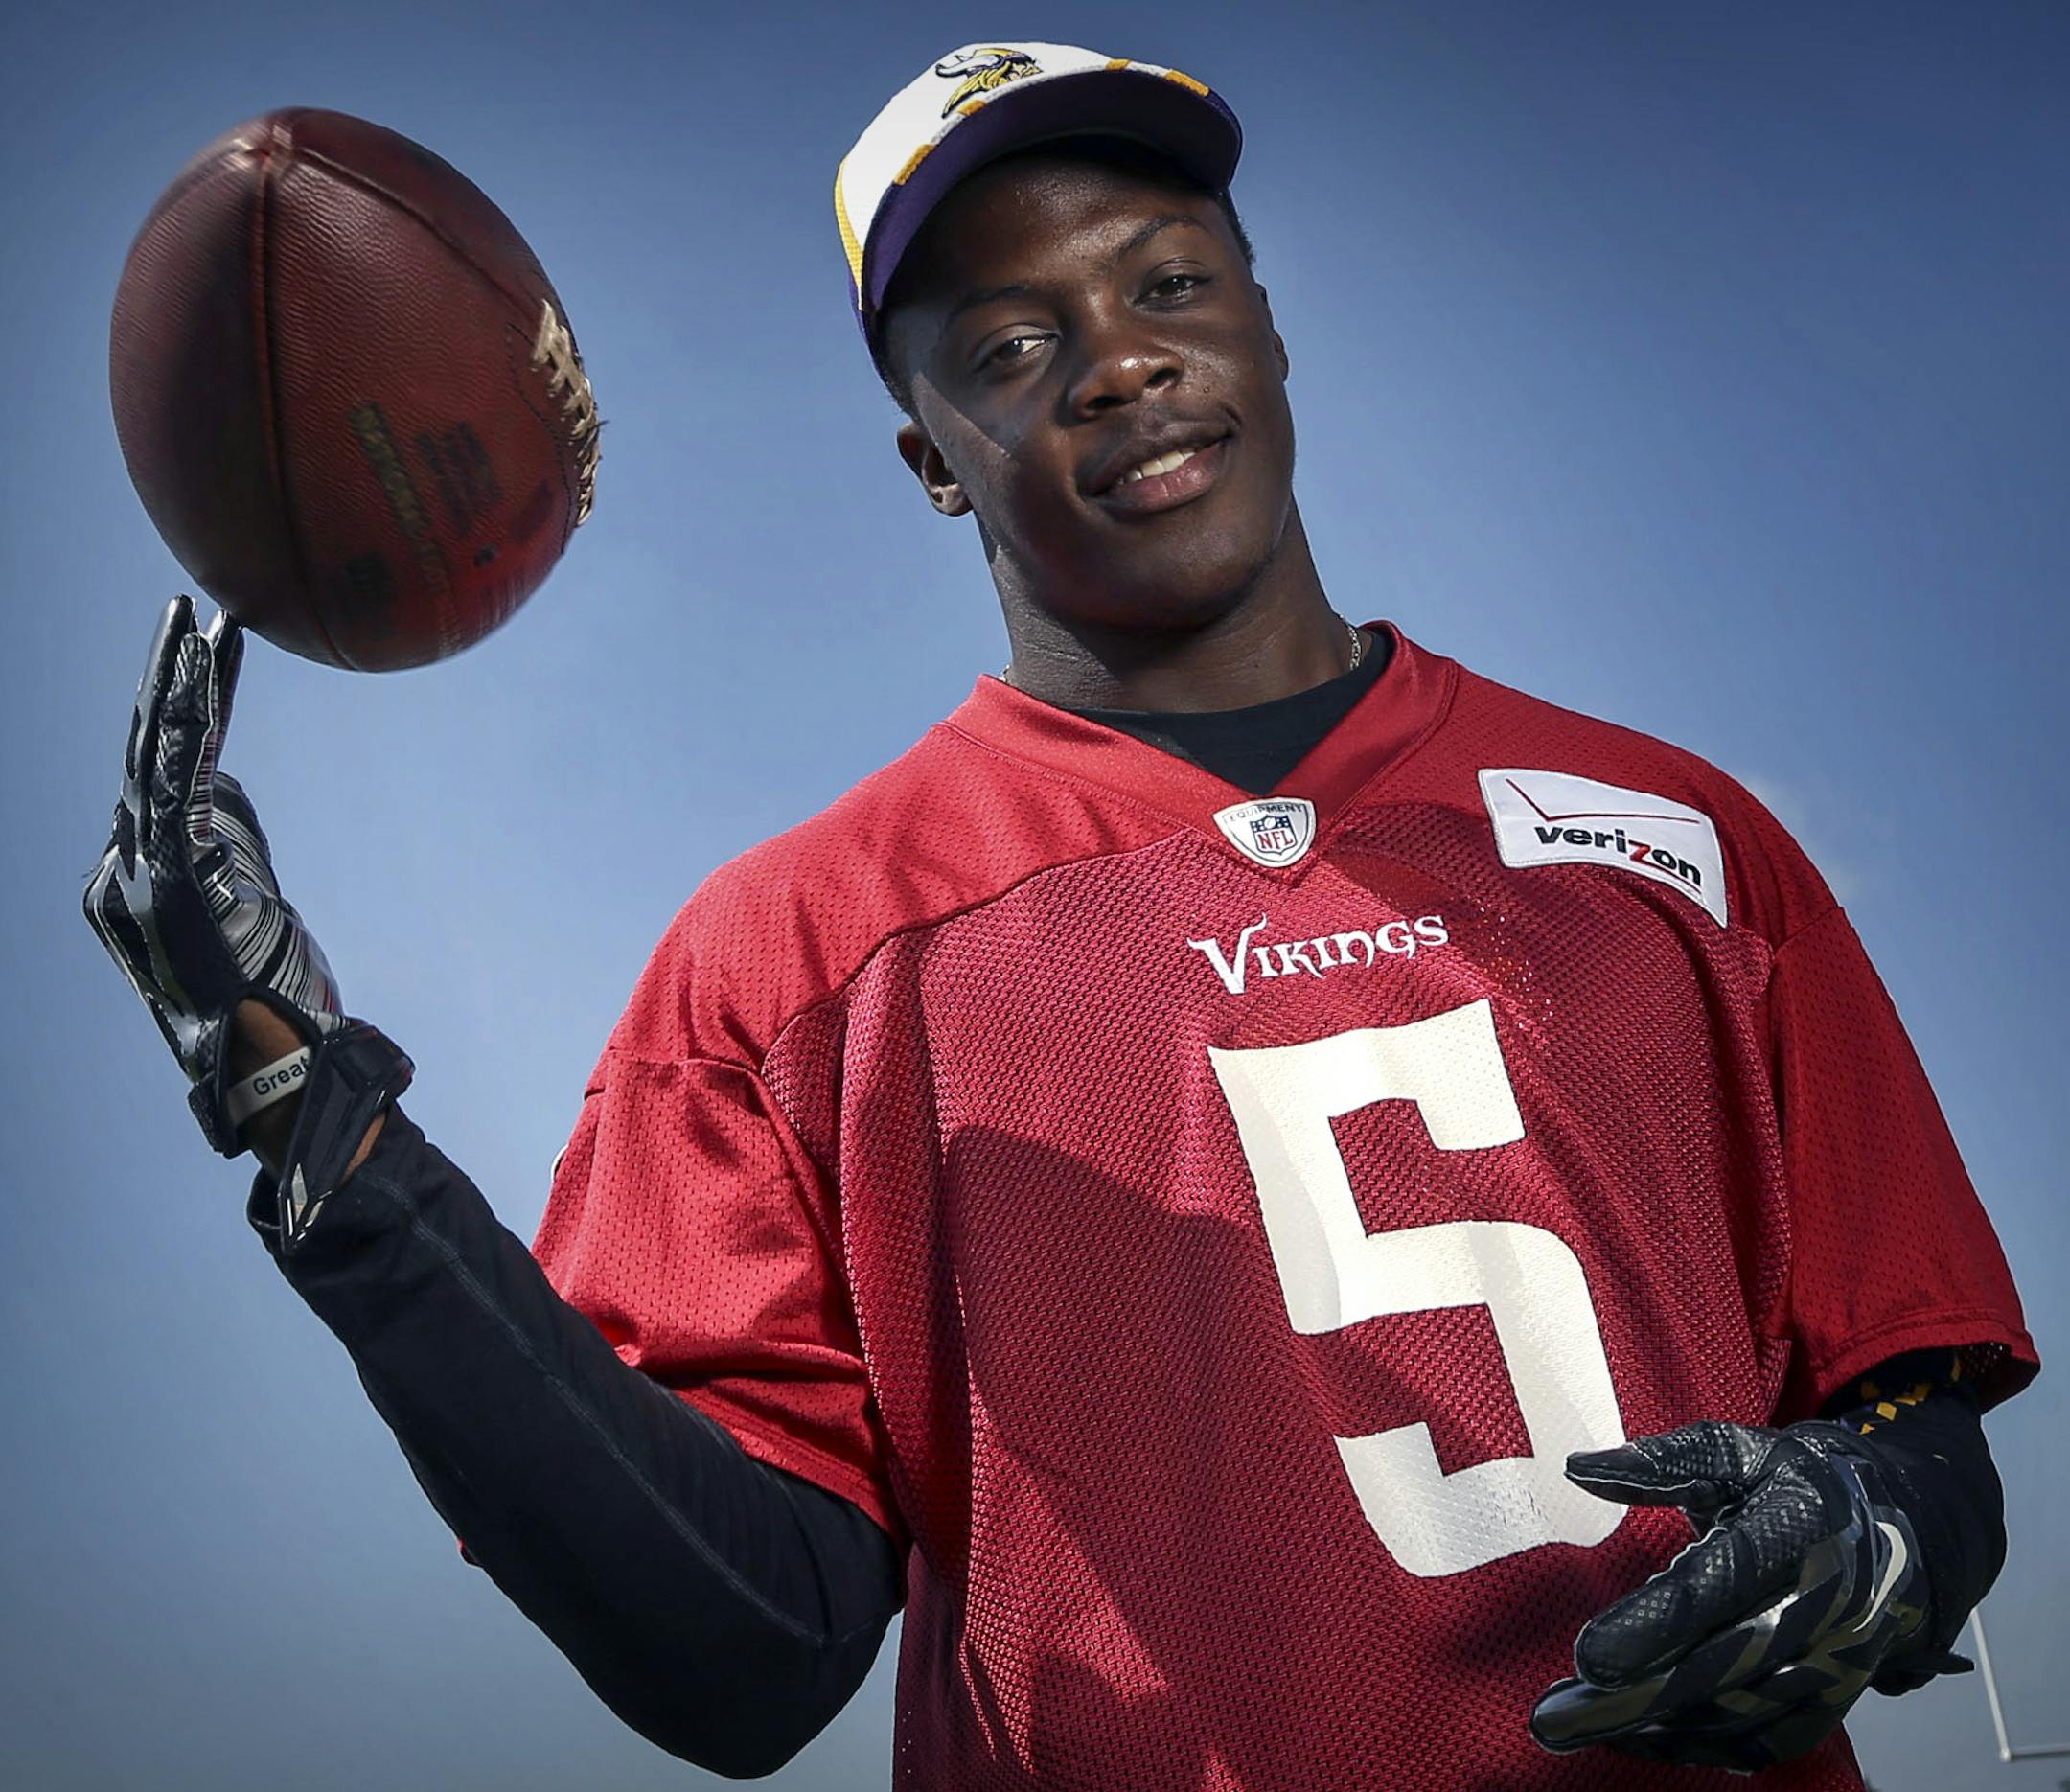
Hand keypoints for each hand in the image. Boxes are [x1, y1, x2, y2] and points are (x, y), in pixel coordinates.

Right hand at [84, 596, 344, 1151]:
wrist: (261, 1068)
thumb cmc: (267, 1006)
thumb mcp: (248, 915)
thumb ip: (227, 858)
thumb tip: (225, 806)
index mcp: (134, 877)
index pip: (163, 776)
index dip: (188, 714)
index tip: (213, 657)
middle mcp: (119, 869)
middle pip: (144, 754)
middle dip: (164, 680)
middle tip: (186, 613)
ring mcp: (131, 874)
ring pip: (151, 758)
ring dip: (176, 686)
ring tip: (195, 625)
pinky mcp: (159, 878)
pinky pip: (172, 786)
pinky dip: (188, 729)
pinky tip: (201, 678)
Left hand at [1529, 1420, 1935, 1770]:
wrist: (1887, 1527)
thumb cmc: (1788, 1482)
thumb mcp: (1733, 1451)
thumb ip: (1659, 1462)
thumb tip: (1578, 1469)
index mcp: (1795, 1530)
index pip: (1719, 1585)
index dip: (1655, 1624)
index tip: (1587, 1657)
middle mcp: (1821, 1604)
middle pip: (1723, 1666)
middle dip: (1638, 1697)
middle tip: (1556, 1718)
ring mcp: (1833, 1657)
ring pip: (1742, 1712)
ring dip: (1659, 1728)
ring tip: (1578, 1728)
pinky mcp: (1832, 1694)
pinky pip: (1769, 1737)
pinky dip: (1705, 1747)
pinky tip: (1640, 1740)